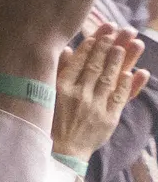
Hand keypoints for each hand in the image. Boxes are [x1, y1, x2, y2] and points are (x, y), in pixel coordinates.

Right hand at [51, 22, 145, 159]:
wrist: (63, 151)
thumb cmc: (51, 121)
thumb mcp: (48, 95)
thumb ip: (58, 72)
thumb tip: (67, 51)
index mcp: (62, 88)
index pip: (79, 62)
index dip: (91, 47)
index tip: (100, 34)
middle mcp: (79, 95)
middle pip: (97, 67)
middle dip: (108, 47)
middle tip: (118, 31)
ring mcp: (95, 107)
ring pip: (110, 79)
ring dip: (121, 60)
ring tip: (128, 44)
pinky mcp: (109, 119)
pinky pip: (121, 98)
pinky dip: (128, 85)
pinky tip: (134, 72)